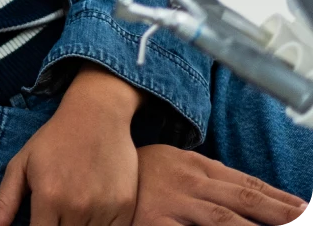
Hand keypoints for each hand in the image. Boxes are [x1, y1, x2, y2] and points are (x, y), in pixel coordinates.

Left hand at [0, 66, 143, 225]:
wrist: (97, 115)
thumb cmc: (53, 140)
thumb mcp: (21, 165)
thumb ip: (4, 202)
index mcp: (48, 197)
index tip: (36, 224)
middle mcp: (77, 208)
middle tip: (53, 217)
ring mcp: (105, 210)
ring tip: (68, 215)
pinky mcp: (126, 209)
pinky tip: (88, 219)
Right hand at [132, 145, 307, 225]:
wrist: (91, 163)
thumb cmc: (139, 171)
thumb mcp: (175, 163)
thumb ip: (207, 177)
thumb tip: (246, 192)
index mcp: (195, 166)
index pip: (245, 183)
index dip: (277, 196)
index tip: (304, 207)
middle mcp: (189, 183)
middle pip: (242, 201)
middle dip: (278, 214)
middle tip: (305, 220)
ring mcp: (173, 204)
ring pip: (224, 221)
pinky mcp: (157, 223)